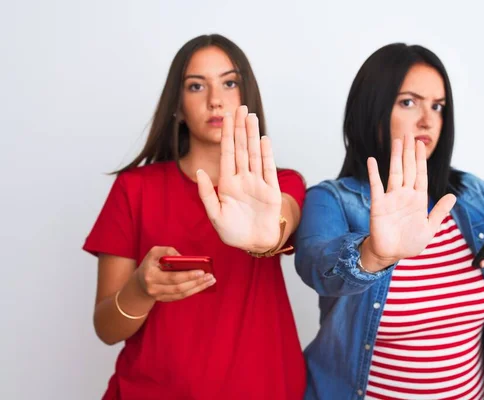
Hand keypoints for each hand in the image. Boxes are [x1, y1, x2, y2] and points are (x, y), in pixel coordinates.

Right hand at [135, 246, 215, 301]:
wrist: (140, 281)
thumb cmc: (151, 263)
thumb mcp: (154, 252)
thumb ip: (168, 251)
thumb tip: (183, 258)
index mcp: (151, 275)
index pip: (172, 277)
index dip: (188, 275)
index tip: (202, 271)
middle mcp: (153, 288)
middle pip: (179, 287)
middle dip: (196, 282)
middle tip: (210, 276)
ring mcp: (159, 296)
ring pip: (181, 294)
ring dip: (198, 288)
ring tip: (210, 281)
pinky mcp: (164, 300)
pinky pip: (180, 297)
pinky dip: (192, 291)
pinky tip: (202, 285)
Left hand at [196, 105, 281, 251]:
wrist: (255, 244)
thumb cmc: (234, 233)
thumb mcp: (214, 215)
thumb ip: (207, 193)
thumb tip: (200, 170)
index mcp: (228, 183)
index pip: (227, 154)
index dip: (227, 135)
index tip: (227, 118)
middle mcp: (243, 179)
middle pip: (242, 148)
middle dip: (240, 128)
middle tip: (240, 107)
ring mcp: (258, 183)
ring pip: (255, 154)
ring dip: (253, 135)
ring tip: (251, 116)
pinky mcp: (271, 191)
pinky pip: (268, 169)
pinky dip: (266, 154)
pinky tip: (264, 139)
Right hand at [360, 133, 456, 270]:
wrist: (391, 254)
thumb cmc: (410, 243)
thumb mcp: (429, 228)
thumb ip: (439, 212)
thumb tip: (453, 196)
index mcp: (418, 199)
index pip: (420, 175)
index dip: (421, 160)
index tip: (421, 144)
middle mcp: (405, 195)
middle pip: (408, 169)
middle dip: (410, 152)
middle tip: (410, 135)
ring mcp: (391, 198)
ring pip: (395, 173)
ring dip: (396, 157)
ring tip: (397, 141)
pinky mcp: (379, 204)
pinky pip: (376, 186)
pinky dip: (374, 173)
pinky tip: (372, 160)